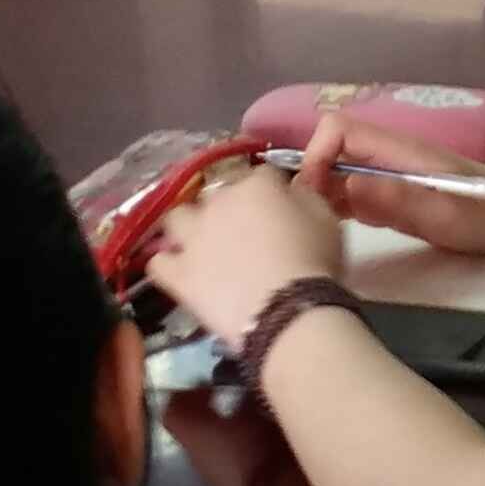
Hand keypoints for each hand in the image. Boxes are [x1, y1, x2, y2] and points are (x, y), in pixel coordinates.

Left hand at [146, 160, 342, 343]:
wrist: (287, 312)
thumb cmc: (314, 262)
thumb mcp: (326, 219)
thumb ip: (305, 196)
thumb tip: (291, 189)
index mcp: (256, 186)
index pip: (262, 174)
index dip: (271, 191)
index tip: (281, 207)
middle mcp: (218, 203)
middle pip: (216, 193)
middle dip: (227, 206)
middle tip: (244, 230)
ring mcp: (193, 238)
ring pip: (176, 218)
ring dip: (187, 226)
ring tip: (202, 244)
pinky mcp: (178, 274)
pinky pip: (158, 262)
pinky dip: (167, 264)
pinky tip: (179, 271)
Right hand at [294, 105, 484, 258]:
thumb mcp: (442, 213)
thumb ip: (397, 198)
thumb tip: (346, 185)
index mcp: (397, 150)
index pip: (337, 129)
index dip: (317, 155)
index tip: (317, 194)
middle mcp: (388, 156)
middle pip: (332, 148)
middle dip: (315, 177)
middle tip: (318, 216)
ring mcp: (390, 174)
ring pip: (338, 170)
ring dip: (325, 194)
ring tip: (327, 226)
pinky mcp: (394, 194)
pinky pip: (354, 192)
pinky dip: (341, 206)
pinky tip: (347, 229)